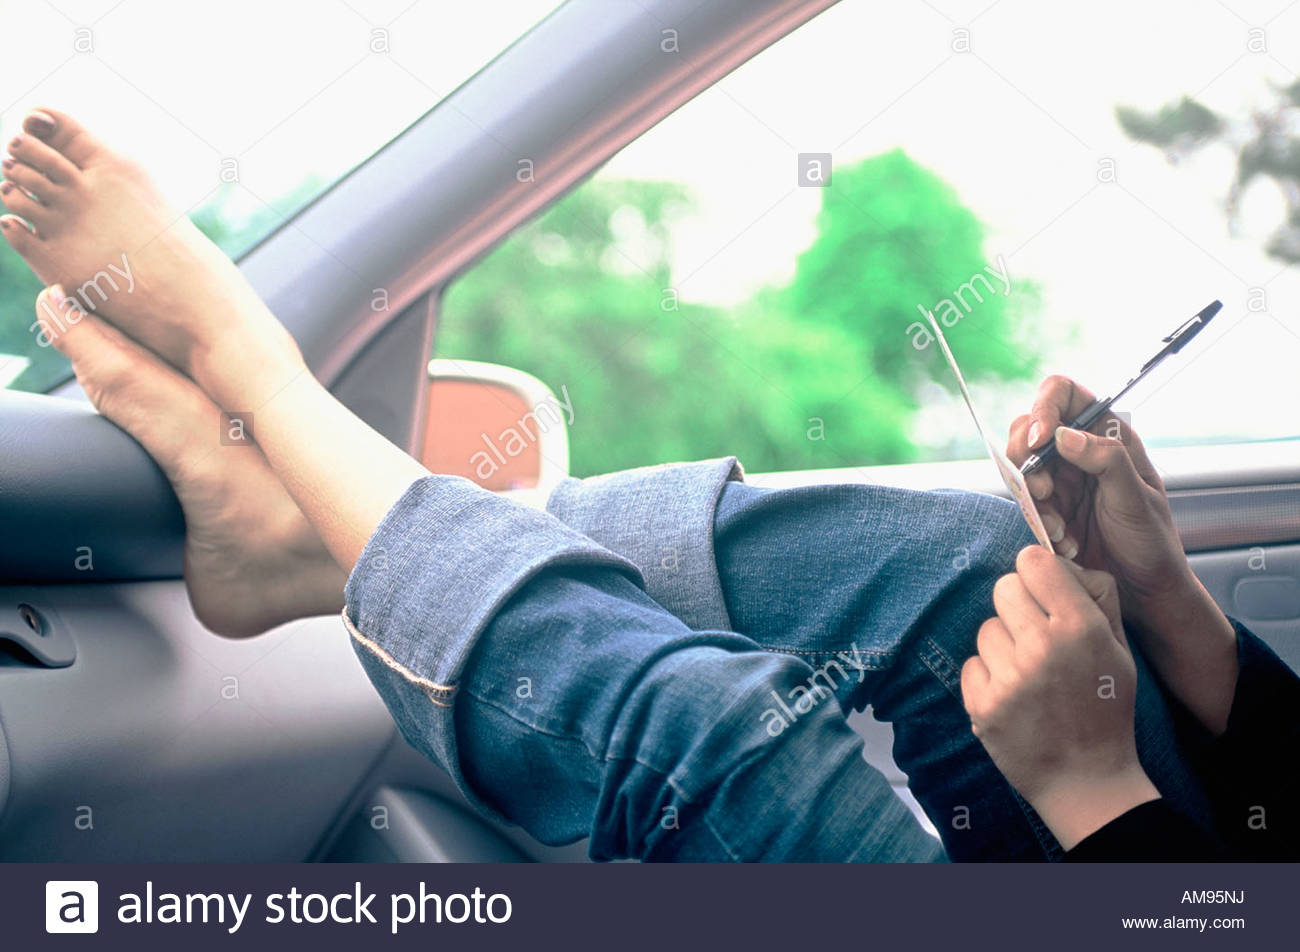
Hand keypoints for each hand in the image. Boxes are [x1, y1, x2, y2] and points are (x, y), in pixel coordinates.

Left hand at [961, 546, 1159, 848]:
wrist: (1086, 779)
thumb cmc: (1105, 707)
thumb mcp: (1118, 649)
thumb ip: (1093, 597)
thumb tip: (1056, 558)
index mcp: (1080, 628)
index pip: (1033, 561)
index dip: (1036, 572)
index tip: (1041, 588)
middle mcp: (1042, 648)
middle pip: (1003, 587)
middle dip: (1018, 606)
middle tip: (1035, 634)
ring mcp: (1008, 677)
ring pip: (987, 627)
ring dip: (1004, 644)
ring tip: (1030, 674)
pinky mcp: (981, 703)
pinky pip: (972, 662)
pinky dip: (988, 676)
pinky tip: (1013, 696)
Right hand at [1007, 375, 1237, 733]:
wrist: (1143, 590)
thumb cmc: (1151, 542)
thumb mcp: (1136, 498)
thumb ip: (1106, 460)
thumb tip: (1066, 436)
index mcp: (1107, 435)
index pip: (1063, 394)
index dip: (1044, 407)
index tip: (1040, 440)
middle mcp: (1079, 450)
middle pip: (1029, 426)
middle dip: (1026, 457)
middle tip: (1044, 491)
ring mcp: (1060, 478)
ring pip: (1018, 463)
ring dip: (1030, 494)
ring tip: (1059, 524)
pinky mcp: (1046, 506)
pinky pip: (1022, 499)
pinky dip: (1035, 519)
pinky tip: (1063, 539)